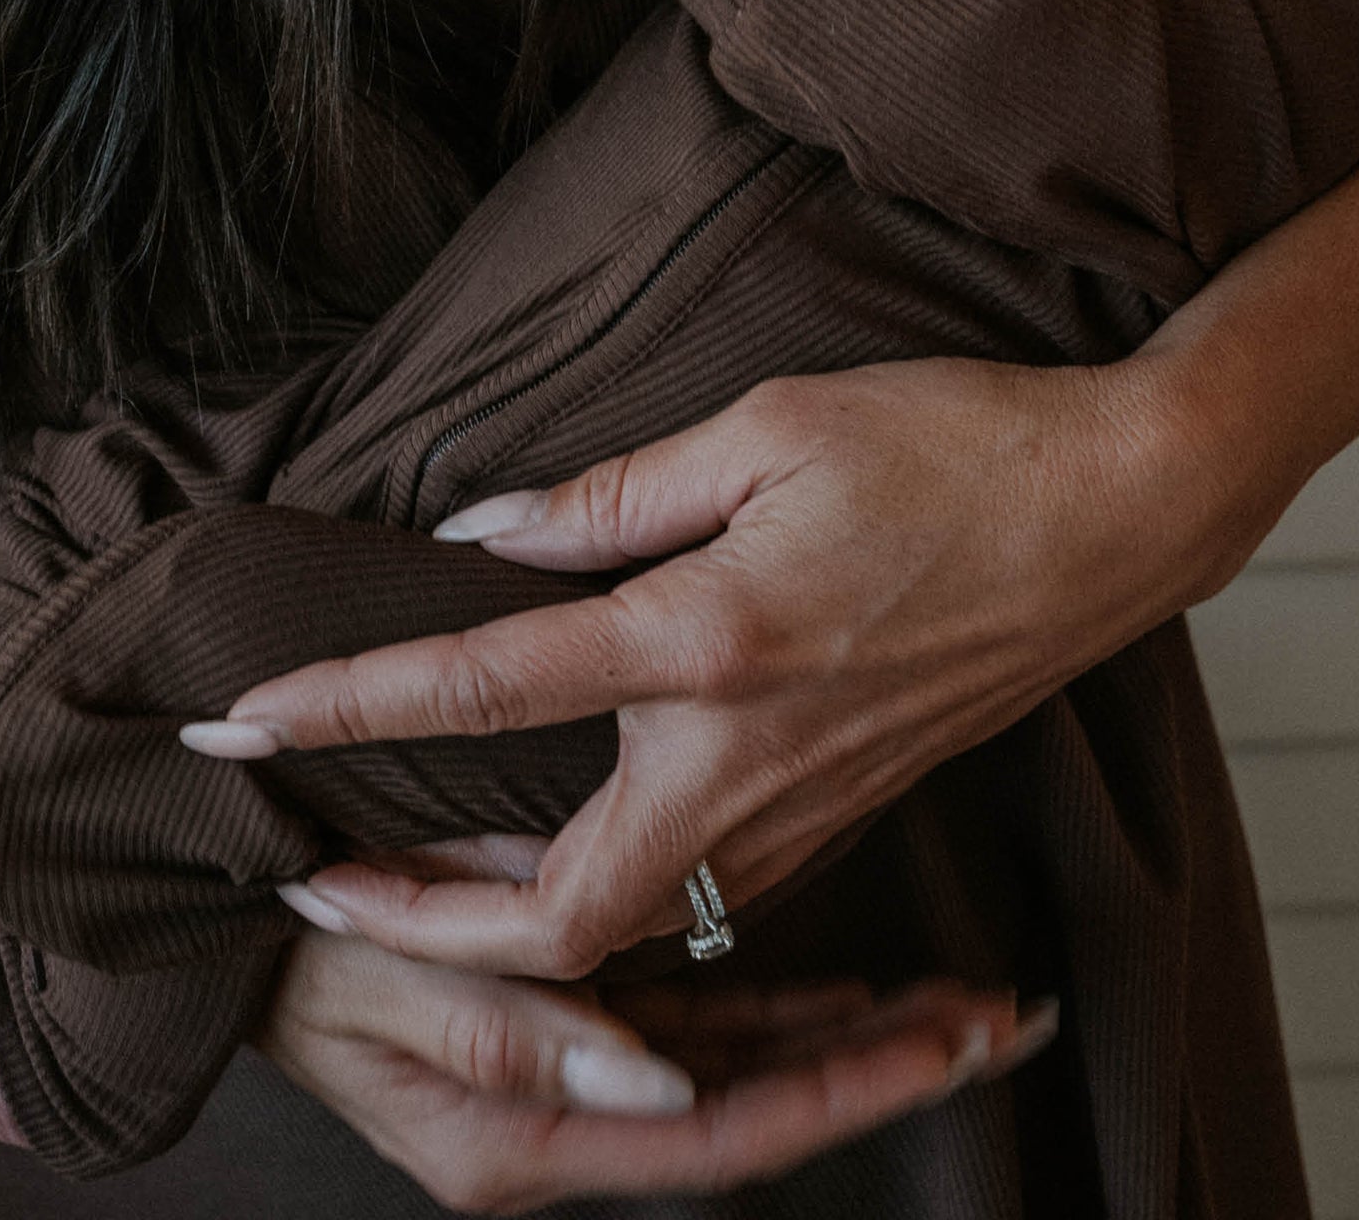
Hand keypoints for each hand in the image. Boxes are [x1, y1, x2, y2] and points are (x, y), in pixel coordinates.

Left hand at [203, 352, 1239, 976]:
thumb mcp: (772, 426)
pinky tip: (572, 823)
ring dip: (510, 918)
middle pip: (556, 921)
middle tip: (321, 884)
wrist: (1122, 512)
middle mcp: (745, 753)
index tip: (236, 726)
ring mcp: (805, 799)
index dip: (341, 708)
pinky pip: (708, 885)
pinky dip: (614, 886)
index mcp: (707, 640)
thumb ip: (613, 492)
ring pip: (632, 922)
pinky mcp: (848, 804)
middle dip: (421, 932)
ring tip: (415, 866)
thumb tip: (485, 533)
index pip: (483, 690)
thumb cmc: (959, 446)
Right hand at [258, 928, 1042, 1213]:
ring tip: (951, 1001)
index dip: (841, 1090)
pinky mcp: (563, 1030)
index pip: (719, 1133)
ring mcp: (566, 1079)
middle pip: (753, 1112)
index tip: (946, 1043)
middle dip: (877, 1068)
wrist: (216, 908)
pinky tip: (836, 987)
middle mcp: (558, 1121)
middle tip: (995, 1017)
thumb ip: (509, 1038)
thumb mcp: (377, 990)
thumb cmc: (287, 944)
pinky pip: (694, 1034)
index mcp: (517, 1136)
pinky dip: (772, 1014)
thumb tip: (653, 1081)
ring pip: (738, 1073)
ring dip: (841, 1038)